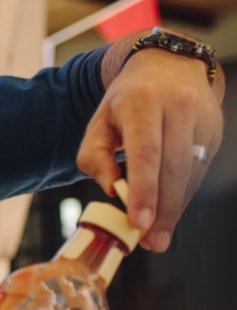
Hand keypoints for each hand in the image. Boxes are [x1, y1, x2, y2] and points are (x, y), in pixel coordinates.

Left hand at [78, 45, 223, 251]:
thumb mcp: (99, 121)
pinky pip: (199, 171)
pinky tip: (170, 212)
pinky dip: (183, 195)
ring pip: (190, 173)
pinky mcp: (214, 132)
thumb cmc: (126, 101)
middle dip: (162, 210)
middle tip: (151, 242)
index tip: (139, 222)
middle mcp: (178, 106)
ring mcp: (202, 118)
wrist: (168, 66)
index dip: (144, 191)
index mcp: (143, 102)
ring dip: (175, 208)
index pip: (146, 153)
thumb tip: (113, 189)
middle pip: (173, 168)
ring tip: (158, 236)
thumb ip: (94, 156)